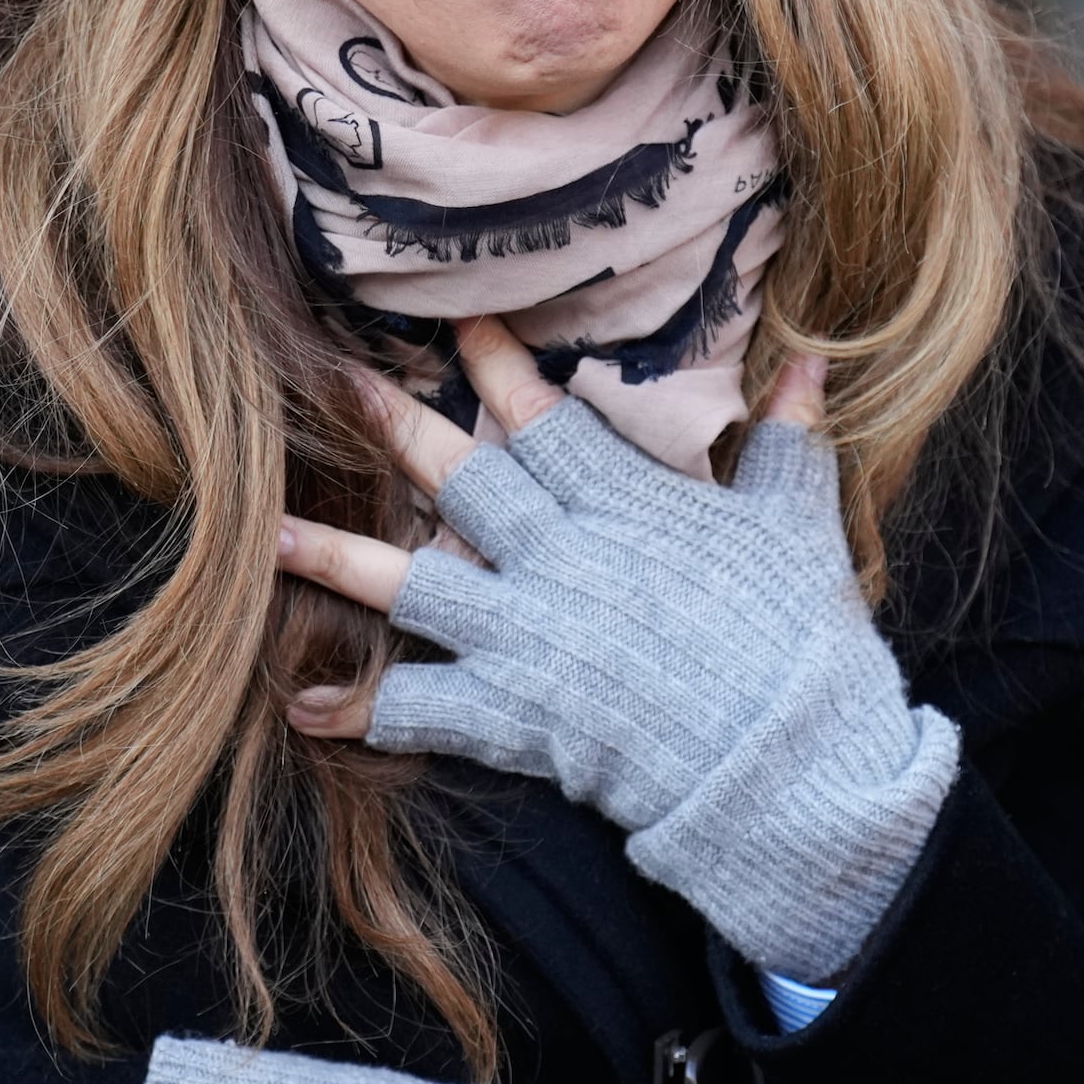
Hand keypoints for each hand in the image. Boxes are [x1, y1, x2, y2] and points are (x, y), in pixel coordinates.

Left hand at [273, 321, 958, 985]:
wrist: (787, 758)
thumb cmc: (802, 639)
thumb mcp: (799, 527)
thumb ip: (791, 441)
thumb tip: (814, 361)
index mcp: (626, 503)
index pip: (544, 419)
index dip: (496, 368)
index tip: (456, 325)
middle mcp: (563, 556)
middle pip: (461, 480)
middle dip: (392, 427)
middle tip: (332, 382)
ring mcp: (530, 634)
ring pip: (414, 582)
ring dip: (336, 559)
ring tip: (269, 534)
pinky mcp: (517, 713)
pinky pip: (421, 706)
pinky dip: (362, 710)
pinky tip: (305, 707)